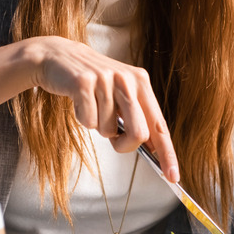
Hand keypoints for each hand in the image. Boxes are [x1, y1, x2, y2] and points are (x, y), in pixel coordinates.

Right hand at [29, 36, 179, 181]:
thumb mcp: (120, 94)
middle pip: (139, 133)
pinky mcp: (83, 83)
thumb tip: (152, 149)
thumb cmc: (93, 83)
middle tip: (114, 139)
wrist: (60, 57)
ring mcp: (105, 80)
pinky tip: (80, 101)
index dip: (167, 153)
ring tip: (92, 107)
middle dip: (125, 145)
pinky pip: (88, 122)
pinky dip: (82, 119)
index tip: (173, 176)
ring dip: (98, 127)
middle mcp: (127, 79)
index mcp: (141, 82)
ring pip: (108, 130)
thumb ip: (137, 117)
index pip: (159, 125)